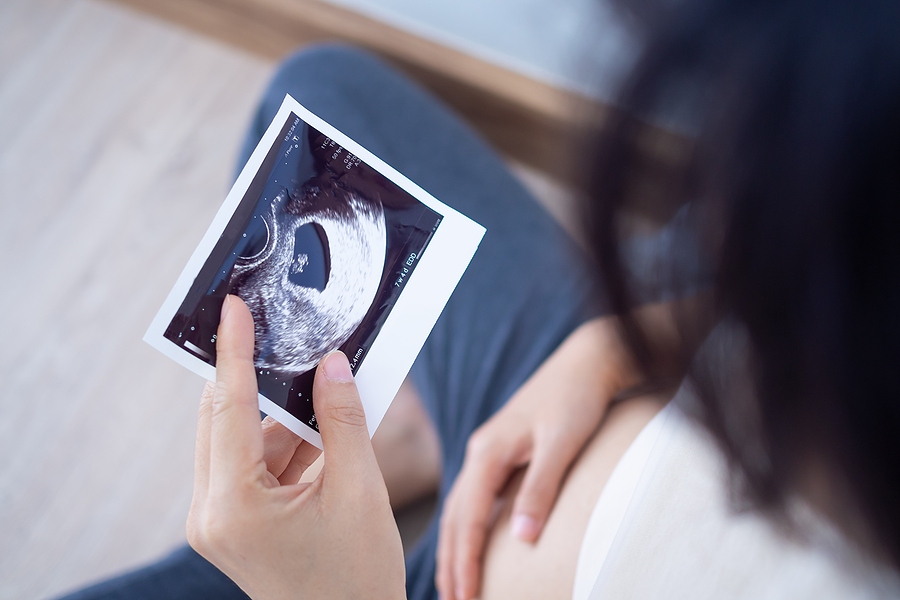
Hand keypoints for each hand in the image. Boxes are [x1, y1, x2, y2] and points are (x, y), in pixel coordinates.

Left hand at [187, 295, 405, 599]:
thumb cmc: (358, 578)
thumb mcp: (360, 492)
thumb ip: (342, 421)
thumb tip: (332, 364)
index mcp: (234, 506)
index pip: (228, 408)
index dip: (233, 351)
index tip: (232, 307)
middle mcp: (211, 513)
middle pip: (224, 419)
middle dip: (258, 377)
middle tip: (283, 334)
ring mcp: (218, 521)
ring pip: (240, 441)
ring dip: (280, 416)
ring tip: (323, 390)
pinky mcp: (233, 524)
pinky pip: (252, 465)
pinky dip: (284, 445)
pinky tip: (321, 430)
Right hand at [436, 317, 636, 599]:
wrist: (587, 362)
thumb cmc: (576, 398)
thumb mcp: (561, 443)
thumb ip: (541, 489)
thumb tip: (525, 538)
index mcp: (488, 452)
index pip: (469, 519)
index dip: (466, 560)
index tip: (465, 596)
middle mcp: (481, 452)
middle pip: (456, 516)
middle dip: (451, 561)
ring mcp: (489, 451)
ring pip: (462, 508)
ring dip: (456, 546)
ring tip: (453, 582)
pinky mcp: (502, 452)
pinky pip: (476, 498)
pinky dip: (469, 526)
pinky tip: (474, 541)